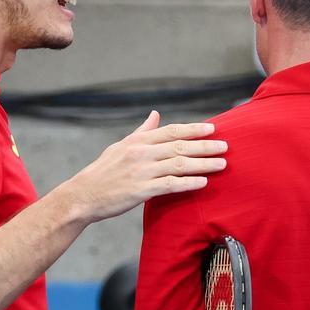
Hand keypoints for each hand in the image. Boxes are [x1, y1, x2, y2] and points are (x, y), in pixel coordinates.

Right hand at [71, 110, 226, 220]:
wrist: (83, 195)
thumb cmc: (103, 171)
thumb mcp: (121, 146)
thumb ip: (142, 131)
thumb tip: (155, 114)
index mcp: (138, 141)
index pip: (171, 131)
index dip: (193, 129)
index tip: (212, 128)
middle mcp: (141, 153)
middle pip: (180, 146)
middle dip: (205, 146)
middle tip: (225, 146)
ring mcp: (142, 171)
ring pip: (179, 164)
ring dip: (203, 164)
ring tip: (221, 164)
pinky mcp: (141, 190)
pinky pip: (171, 185)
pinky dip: (189, 183)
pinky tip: (203, 182)